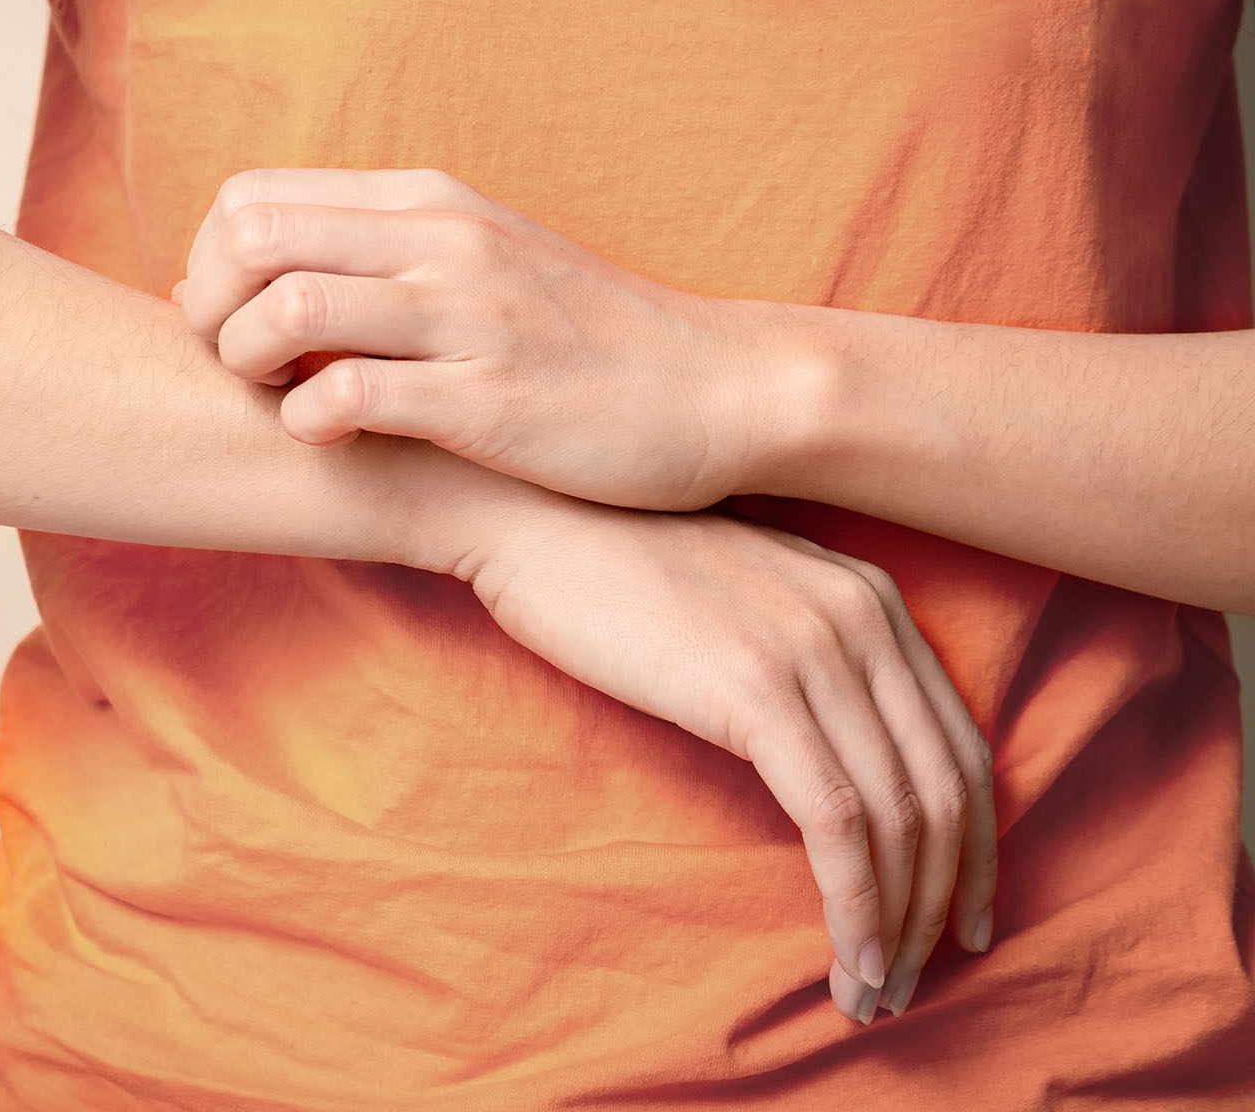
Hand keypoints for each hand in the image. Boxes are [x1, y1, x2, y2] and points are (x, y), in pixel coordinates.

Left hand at [174, 167, 790, 511]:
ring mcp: (466, 316)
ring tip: (274, 397)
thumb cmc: (587, 339)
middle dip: (209, 308)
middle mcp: (443, 242)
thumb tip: (281, 272)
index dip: (210, 262)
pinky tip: (327, 438)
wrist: (718, 389)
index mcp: (432, 203)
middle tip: (232, 363)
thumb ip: (393, 251)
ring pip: (288, 306)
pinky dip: (307, 421)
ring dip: (247, 361)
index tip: (230, 320)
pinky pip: (348, 393)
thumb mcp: (488, 258)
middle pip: (251, 237)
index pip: (254, 195)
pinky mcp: (487, 398)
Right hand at [442, 488, 997, 1023]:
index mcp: (869, 597)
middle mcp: (864, 619)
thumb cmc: (612, 566)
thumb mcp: (739, 597)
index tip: (960, 918)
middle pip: (948, 792)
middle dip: (945, 904)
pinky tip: (847, 957)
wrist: (532, 516)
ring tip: (875, 993)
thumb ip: (800, 654)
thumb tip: (825, 750)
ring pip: (902, 820)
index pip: (961, 745)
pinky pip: (838, 823)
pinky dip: (856, 904)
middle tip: (920, 983)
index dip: (976, 848)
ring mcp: (816, 652)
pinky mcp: (757, 692)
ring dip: (899, 925)